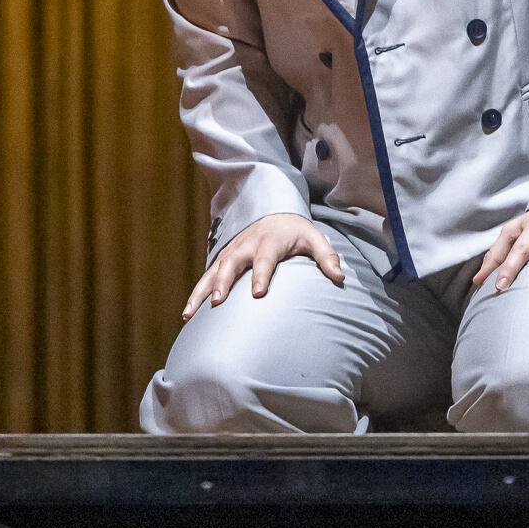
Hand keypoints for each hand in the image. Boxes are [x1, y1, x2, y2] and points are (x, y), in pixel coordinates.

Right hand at [182, 211, 342, 317]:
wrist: (274, 213)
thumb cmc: (296, 232)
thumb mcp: (314, 239)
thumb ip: (327, 257)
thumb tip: (340, 278)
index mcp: (270, 241)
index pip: (265, 258)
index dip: (261, 274)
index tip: (258, 293)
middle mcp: (247, 245)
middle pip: (232, 263)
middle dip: (224, 282)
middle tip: (217, 301)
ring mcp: (232, 251)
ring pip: (213, 271)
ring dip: (202, 291)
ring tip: (190, 314)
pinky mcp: (223, 258)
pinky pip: (206, 276)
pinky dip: (195, 293)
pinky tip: (187, 314)